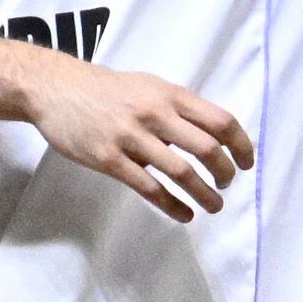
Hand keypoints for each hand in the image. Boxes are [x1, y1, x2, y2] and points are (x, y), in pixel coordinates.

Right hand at [24, 57, 254, 221]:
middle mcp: (154, 114)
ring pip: (181, 172)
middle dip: (225, 172)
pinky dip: (172, 205)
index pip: (220, 120)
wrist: (56, 89)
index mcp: (169, 95)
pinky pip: (148, 188)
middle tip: (227, 184)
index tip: (246, 163)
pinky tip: (184, 215)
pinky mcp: (109, 159)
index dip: (241, 145)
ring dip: (204, 194)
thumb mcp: (149, 86)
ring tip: (214, 206)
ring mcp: (130, 137)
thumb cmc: (108, 90)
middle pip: (207, 148)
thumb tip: (214, 134)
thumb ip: (180, 108)